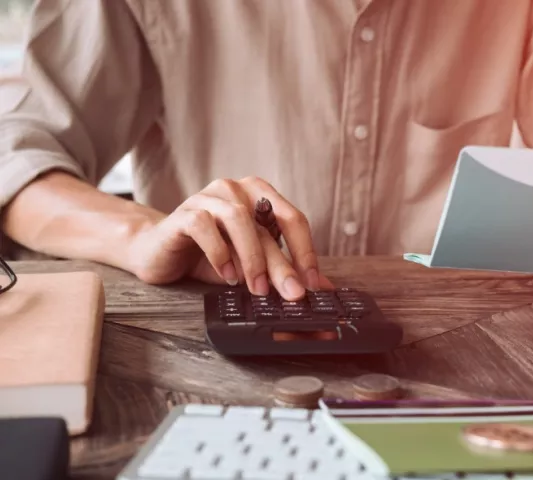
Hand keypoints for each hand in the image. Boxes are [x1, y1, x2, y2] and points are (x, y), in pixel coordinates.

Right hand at [126, 177, 332, 299]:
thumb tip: (322, 287)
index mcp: (259, 195)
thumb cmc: (208, 255)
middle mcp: (235, 189)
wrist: (157, 252)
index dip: (306, 251)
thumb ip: (282, 269)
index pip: (293, 218)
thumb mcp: (250, 264)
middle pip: (268, 225)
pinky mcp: (183, 212)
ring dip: (251, 258)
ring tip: (256, 288)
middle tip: (293, 293)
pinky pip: (204, 225)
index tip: (314, 282)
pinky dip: (219, 252)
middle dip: (283, 263)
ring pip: (239, 219)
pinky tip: (226, 276)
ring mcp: (208, 197)